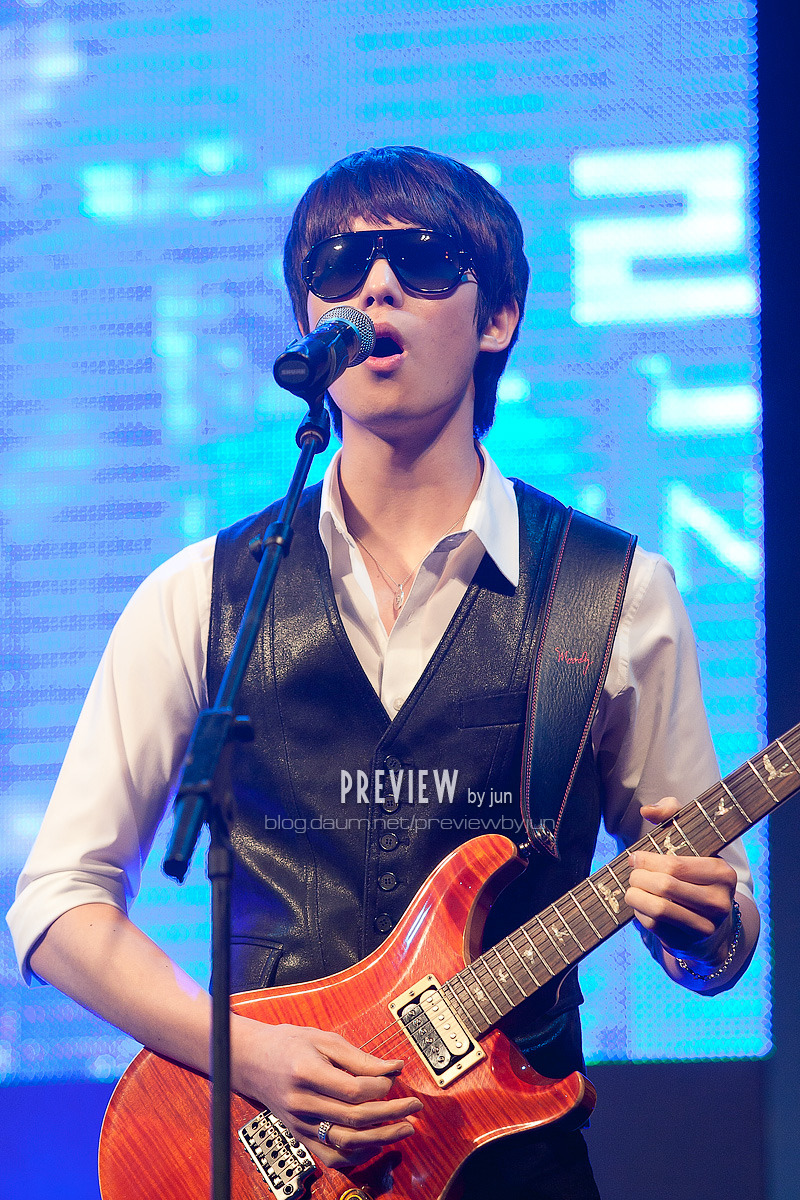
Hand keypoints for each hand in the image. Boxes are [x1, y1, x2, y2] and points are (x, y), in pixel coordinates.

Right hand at [231, 1018, 422, 1168]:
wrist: (252, 1061)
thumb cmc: (288, 1044)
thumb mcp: (324, 1039)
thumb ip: (359, 1057)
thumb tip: (393, 1066)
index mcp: (307, 1072)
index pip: (353, 1090)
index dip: (380, 1088)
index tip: (394, 1078)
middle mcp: (302, 1102)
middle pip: (354, 1118)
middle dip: (391, 1114)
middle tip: (414, 1107)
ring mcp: (300, 1123)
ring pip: (346, 1142)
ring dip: (381, 1138)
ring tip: (405, 1128)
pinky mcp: (300, 1136)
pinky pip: (331, 1156)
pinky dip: (357, 1155)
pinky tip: (376, 1143)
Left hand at [625, 796, 737, 968]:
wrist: (712, 926)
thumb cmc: (695, 875)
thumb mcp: (692, 842)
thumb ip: (672, 815)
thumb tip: (647, 810)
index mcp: (722, 873)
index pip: (675, 865)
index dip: (647, 860)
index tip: (635, 857)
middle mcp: (719, 902)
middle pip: (664, 886)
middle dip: (639, 877)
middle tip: (632, 873)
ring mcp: (705, 926)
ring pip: (657, 908)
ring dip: (635, 895)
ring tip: (632, 888)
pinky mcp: (688, 944)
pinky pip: (654, 926)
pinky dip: (640, 912)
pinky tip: (640, 904)